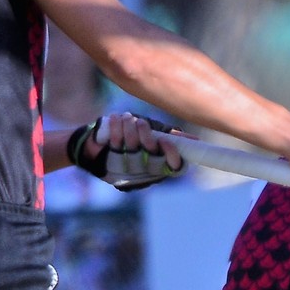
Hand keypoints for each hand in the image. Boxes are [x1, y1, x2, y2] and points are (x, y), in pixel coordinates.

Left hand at [67, 113, 183, 190]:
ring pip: (134, 150)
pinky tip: (115, 118)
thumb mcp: (152, 134)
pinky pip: (116, 144)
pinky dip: (116, 128)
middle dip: (146, 137)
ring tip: (127, 117)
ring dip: (130, 130)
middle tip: (140, 122)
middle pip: (152, 158)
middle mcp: (146, 173)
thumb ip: (171, 136)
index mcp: (161, 166)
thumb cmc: (130, 136)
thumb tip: (195, 140)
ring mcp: (128, 170)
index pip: (175, 168)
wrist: (95, 142)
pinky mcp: (110, 164)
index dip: (172, 155)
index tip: (165, 141)